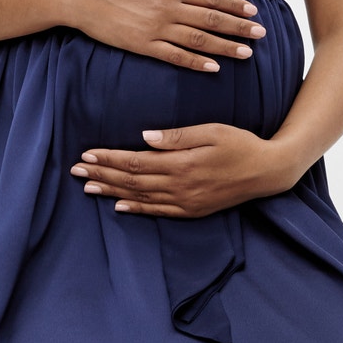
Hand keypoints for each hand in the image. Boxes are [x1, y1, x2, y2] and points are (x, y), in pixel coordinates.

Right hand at [66, 0, 265, 69]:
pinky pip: (175, 56)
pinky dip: (196, 63)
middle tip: (261, 35)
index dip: (233, 5)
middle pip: (211, 20)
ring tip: (246, 54)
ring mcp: (156, 29)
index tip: (252, 12)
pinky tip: (213, 68)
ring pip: (198, 41)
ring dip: (225, 48)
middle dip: (239, 28)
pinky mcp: (143, 46)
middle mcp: (167, 8)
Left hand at [70, 123, 294, 217]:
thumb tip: (145, 136)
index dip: (109, 159)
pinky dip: (137, 209)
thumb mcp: (212, 131)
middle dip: (101, 175)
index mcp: (182, 164)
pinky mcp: (192, 210)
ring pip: (140, 197)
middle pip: (131, 181)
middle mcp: (180, 186)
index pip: (135, 162)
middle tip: (75, 171)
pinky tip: (119, 206)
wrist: (268, 172)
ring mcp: (185, 202)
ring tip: (87, 188)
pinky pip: (158, 212)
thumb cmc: (241, 144)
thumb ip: (178, 136)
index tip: (87, 155)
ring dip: (111, 192)